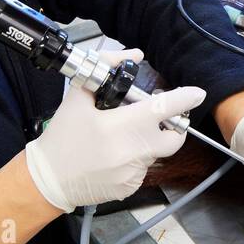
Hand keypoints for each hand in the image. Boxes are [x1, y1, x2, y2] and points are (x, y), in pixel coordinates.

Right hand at [24, 48, 205, 212]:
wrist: (47, 180)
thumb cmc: (62, 138)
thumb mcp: (78, 98)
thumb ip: (107, 68)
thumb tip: (134, 56)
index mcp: (122, 127)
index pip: (164, 109)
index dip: (185, 99)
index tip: (197, 93)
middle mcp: (133, 152)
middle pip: (173, 138)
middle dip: (171, 127)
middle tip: (155, 119)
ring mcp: (133, 173)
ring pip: (155, 153)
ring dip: (145, 143)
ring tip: (118, 140)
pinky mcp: (129, 188)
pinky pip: (142, 169)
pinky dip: (134, 160)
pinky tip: (112, 157)